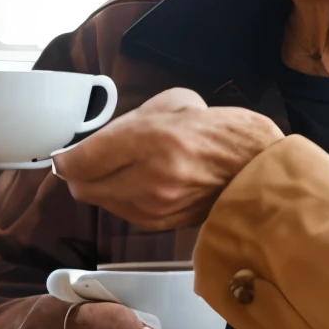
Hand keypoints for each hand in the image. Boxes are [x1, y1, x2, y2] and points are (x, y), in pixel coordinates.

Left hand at [53, 88, 284, 230]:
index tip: (65, 154)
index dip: (65, 158)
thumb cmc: (222, 131)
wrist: (263, 169)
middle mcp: (150, 177)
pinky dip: (123, 201)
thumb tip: (98, 140)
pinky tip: (139, 186)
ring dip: (101, 189)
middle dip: (78, 175)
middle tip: (86, 163)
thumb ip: (130, 121)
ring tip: (119, 171)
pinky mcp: (165, 224)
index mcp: (153, 138)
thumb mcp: (176, 104)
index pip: (81, 159)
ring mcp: (158, 206)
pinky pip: (126, 214)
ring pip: (103, 203)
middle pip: (84, 187)